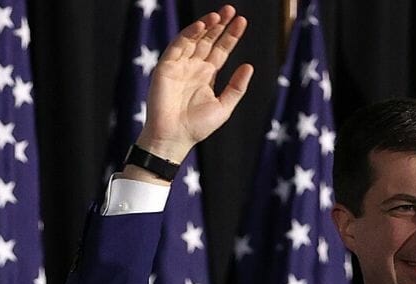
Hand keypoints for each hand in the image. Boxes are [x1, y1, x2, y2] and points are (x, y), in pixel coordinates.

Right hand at [135, 5, 252, 164]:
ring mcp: (179, 65)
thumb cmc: (198, 127)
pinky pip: (178, 46)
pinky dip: (189, 34)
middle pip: (208, 40)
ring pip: (194, 39)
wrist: (175, 137)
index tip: (242, 22)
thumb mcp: (224, 106)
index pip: (221, 50)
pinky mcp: (166, 67)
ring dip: (206, 26)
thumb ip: (236, 87)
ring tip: (219, 15)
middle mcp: (193, 67)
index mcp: (207, 75)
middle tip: (231, 10)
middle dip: (220, 25)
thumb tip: (249, 65)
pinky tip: (201, 25)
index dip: (231, 36)